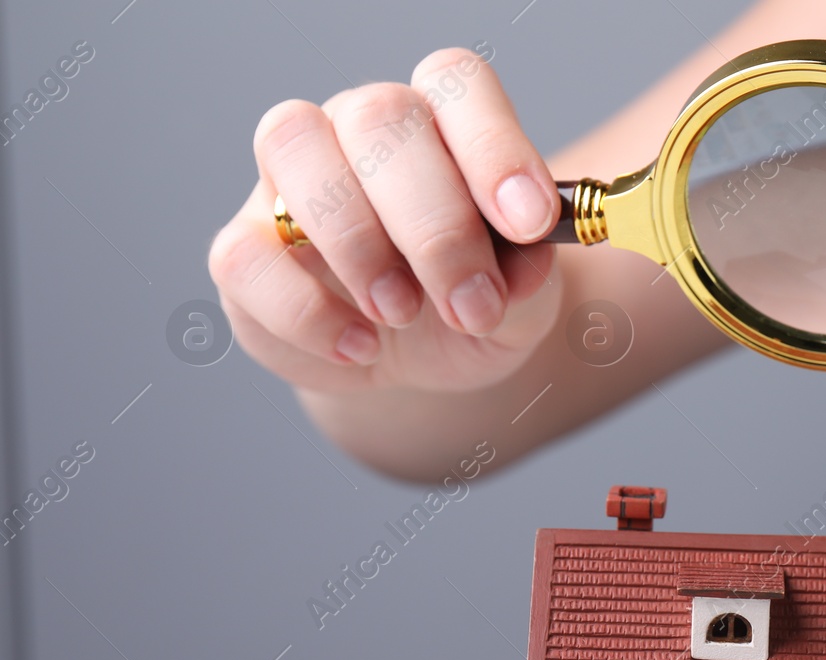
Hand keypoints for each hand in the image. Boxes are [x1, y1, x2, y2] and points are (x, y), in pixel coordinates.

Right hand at [208, 47, 564, 394]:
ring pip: (293, 147)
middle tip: (471, 305)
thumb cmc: (476, 303)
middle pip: (378, 114)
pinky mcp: (244, 247)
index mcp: (439, 120)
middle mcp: (358, 127)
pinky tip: (362, 348)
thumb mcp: (523, 303)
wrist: (426, 360)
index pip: (455, 83)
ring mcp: (290, 179)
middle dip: (435, 222)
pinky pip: (245, 256)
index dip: (494, 145)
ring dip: (358, 243)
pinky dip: (306, 311)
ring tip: (404, 314)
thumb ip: (530, 279)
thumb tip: (524, 263)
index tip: (531, 223)